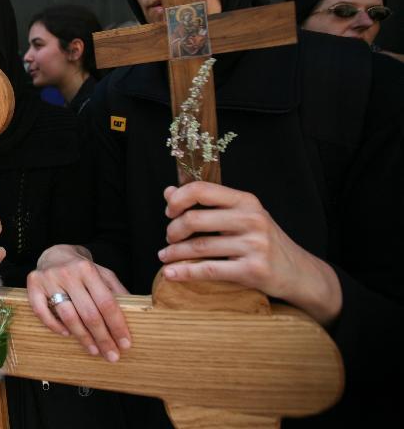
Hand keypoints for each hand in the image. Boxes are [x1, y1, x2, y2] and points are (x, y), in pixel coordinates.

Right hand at [27, 245, 130, 360]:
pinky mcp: (32, 284)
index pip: (106, 302)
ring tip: (93, 350)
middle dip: (102, 338)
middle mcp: (67, 273)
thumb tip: (135, 312)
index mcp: (88, 269)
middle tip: (111, 355)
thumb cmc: (82, 268)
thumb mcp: (103, 274)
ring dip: (82, 337)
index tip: (125, 343)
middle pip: (88, 313)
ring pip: (67, 316)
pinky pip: (42, 312)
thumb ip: (117, 291)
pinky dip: (54, 326)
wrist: (55, 253)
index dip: (117, 325)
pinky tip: (67, 334)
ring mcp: (48, 279)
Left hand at [158, 182, 341, 325]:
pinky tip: (170, 273)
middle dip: (173, 230)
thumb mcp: (241, 216)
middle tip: (169, 238)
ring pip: (199, 247)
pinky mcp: (253, 270)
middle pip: (195, 219)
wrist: (299, 273)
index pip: (201, 190)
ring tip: (164, 256)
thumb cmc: (264, 241)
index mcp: (246, 201)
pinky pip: (209, 270)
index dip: (178, 200)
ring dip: (174, 253)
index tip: (169, 212)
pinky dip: (184, 272)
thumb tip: (168, 192)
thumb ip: (207, 204)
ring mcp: (254, 245)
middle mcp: (251, 219)